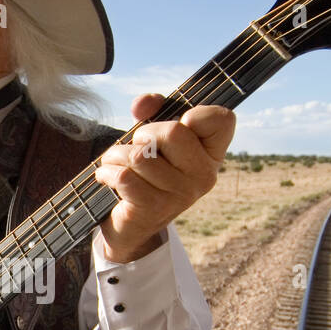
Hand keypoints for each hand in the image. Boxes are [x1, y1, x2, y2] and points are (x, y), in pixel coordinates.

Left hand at [94, 93, 235, 261]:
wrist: (132, 224)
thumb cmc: (146, 171)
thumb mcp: (154, 136)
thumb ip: (153, 110)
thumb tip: (143, 105)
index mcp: (212, 154)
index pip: (223, 120)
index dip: (197, 114)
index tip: (180, 124)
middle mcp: (204, 176)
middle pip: (173, 132)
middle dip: (143, 134)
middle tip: (136, 147)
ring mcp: (181, 195)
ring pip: (140, 155)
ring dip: (116, 154)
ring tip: (114, 162)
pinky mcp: (154, 209)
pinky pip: (124, 176)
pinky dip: (107, 171)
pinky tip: (107, 176)